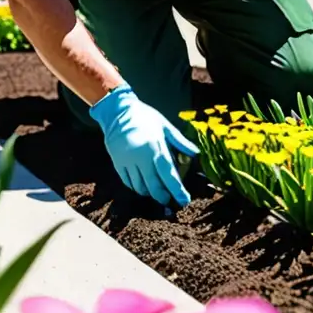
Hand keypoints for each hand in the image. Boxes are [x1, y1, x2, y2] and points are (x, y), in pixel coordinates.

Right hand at [89, 84, 198, 206]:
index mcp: (155, 146)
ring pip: (140, 187)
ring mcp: (127, 161)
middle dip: (163, 196)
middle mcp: (140, 157)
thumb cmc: (144, 117)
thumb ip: (179, 141)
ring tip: (156, 191)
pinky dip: (136, 187)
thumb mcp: (164, 126)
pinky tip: (142, 185)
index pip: (168, 174)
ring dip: (149, 193)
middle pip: (153, 185)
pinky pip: (128, 182)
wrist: (118, 111)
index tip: (184, 200)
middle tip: (169, 199)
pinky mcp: (117, 163)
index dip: (177, 189)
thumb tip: (195, 153)